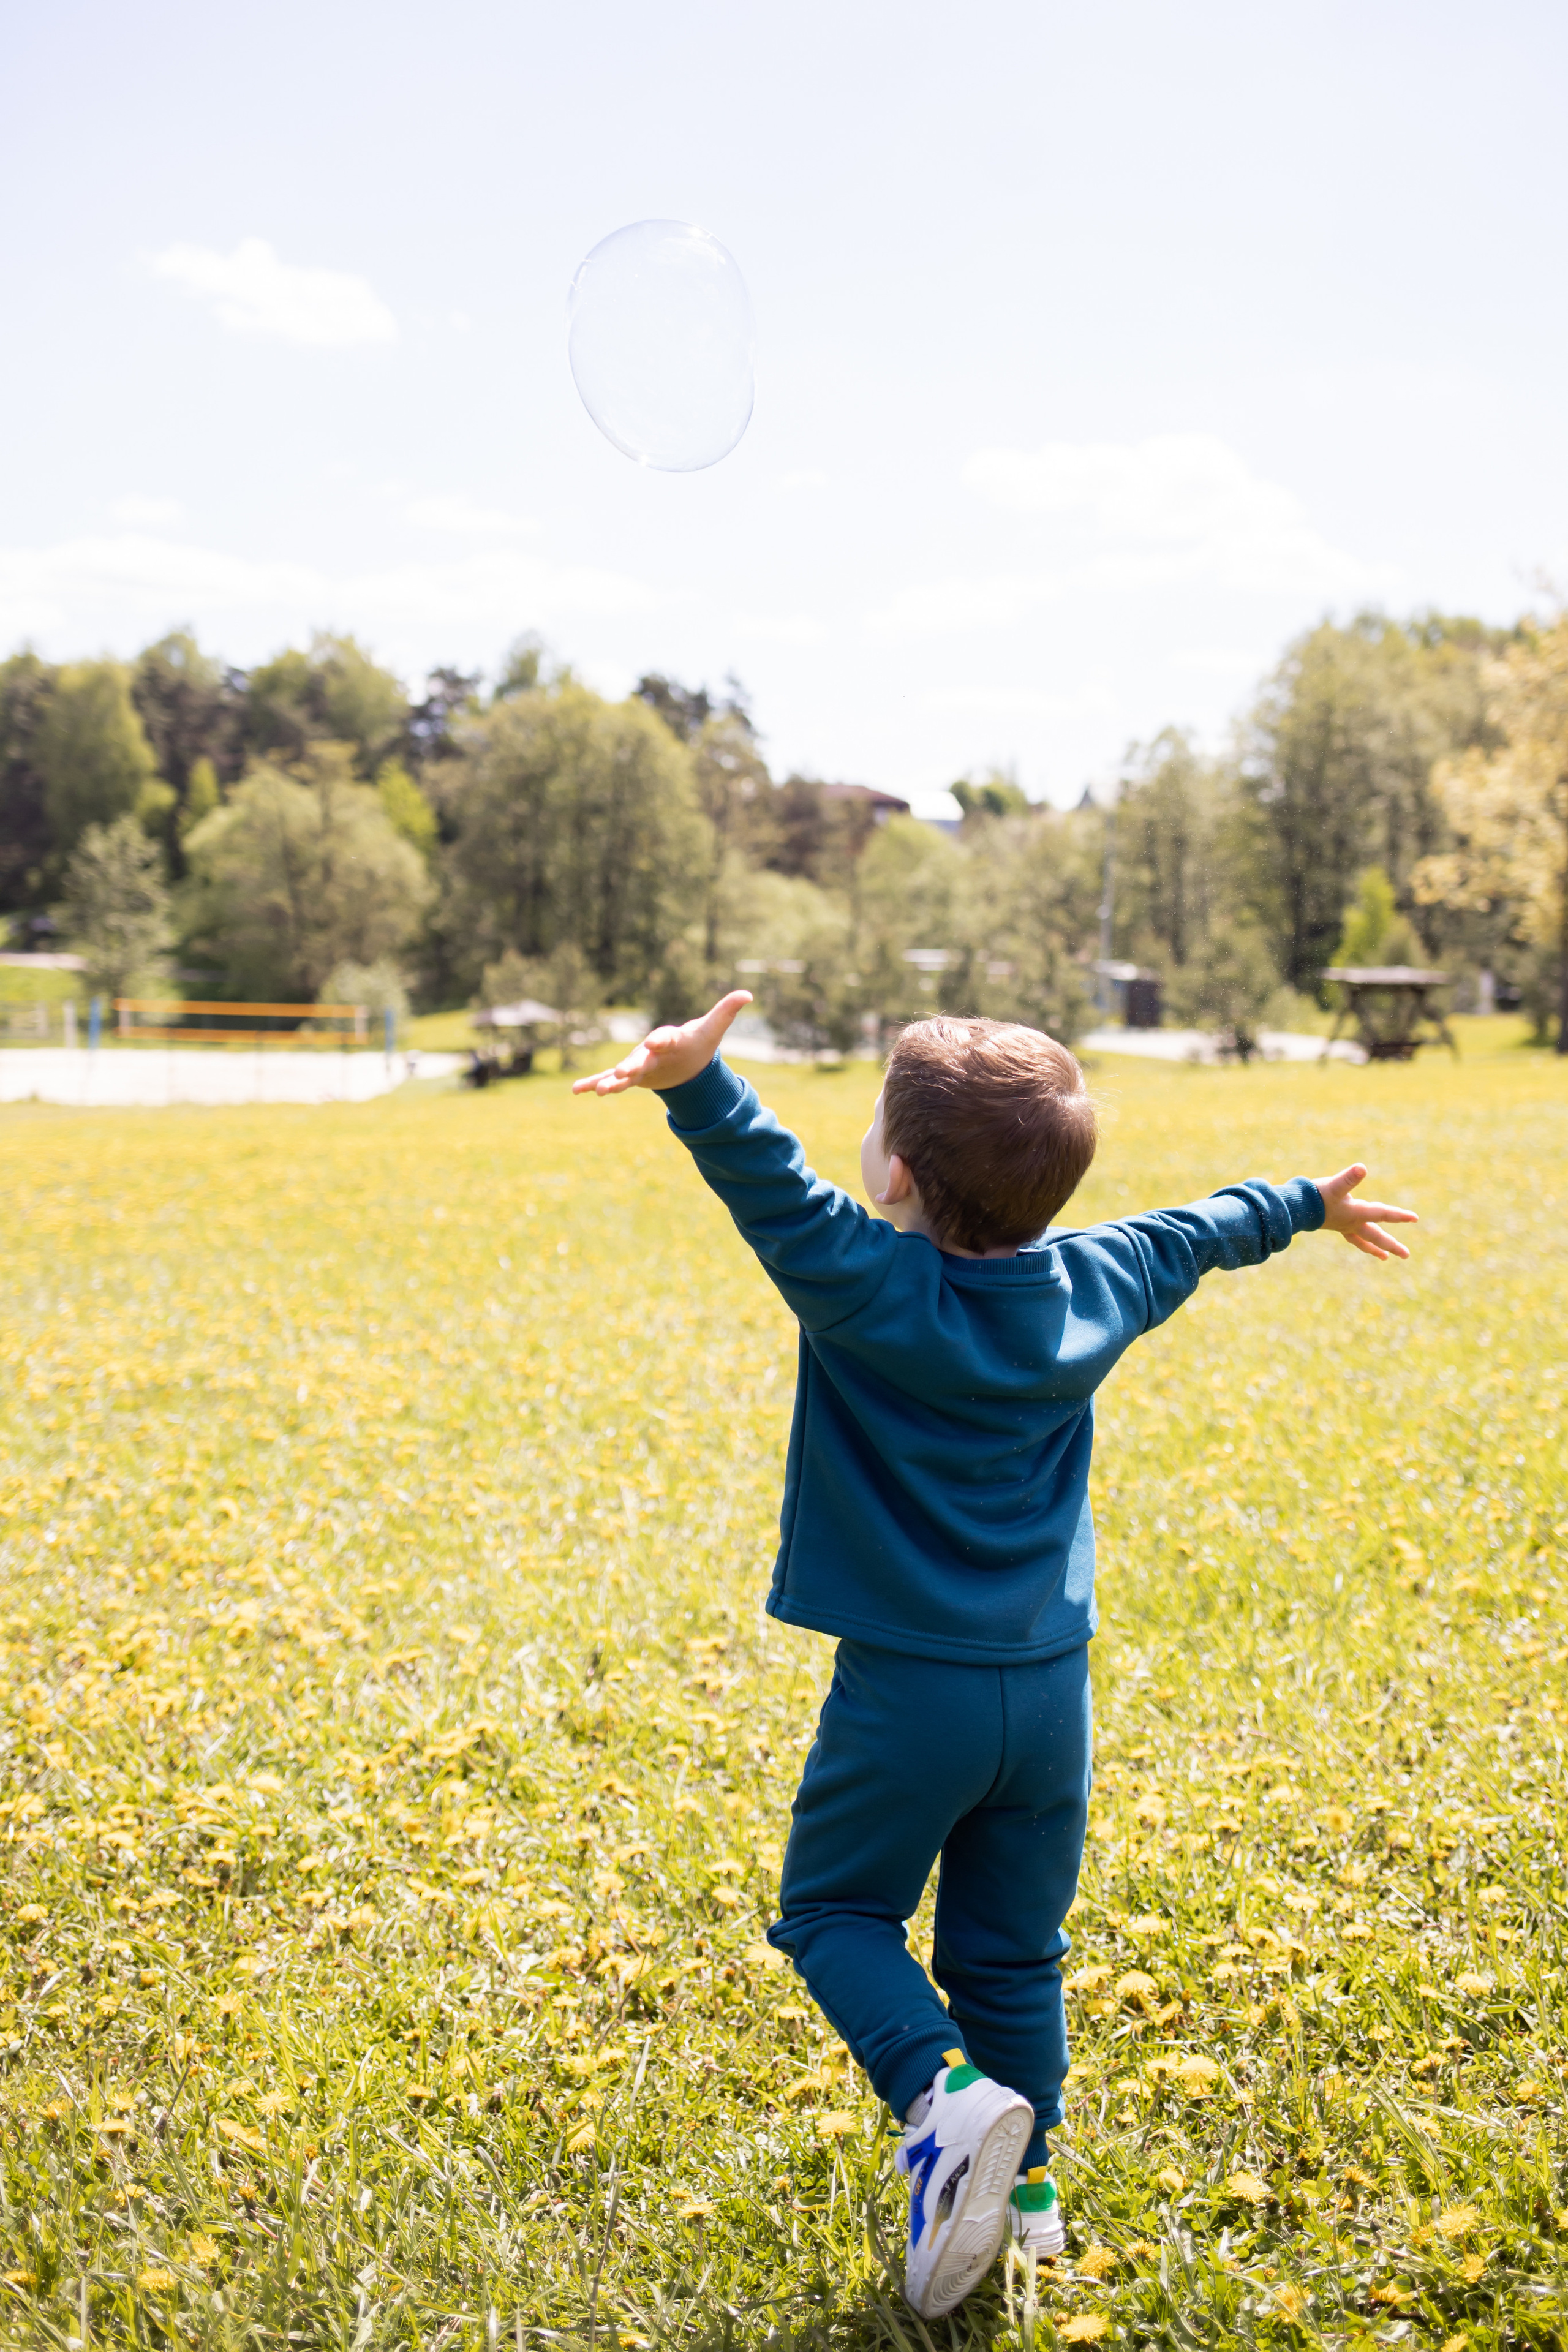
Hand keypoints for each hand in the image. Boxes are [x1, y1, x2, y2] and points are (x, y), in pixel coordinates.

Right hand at [572, 991, 752, 1096]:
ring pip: (622, 1072)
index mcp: (669, 1037)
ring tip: (599, 1090)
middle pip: (640, 1057)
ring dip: (610, 1080)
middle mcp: (650, 1050)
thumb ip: (726, 1012)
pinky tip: (576, 1090)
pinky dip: (594, 1083)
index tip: (654, 1042)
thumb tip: (748, 994)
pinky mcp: (633, 1076)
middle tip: (623, 1071)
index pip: (664, 1037)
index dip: (660, 1040)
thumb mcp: (712, 1030)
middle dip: (632, 1064)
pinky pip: (611, 1080)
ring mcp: (639, 1063)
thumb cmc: (697, 1042)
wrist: (685, 1056)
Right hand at [1313, 1164, 1417, 1259]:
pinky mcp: (1335, 1224)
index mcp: (1355, 1213)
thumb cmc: (1315, 1196)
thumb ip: (1349, 1178)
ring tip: (1386, 1257)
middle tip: (1406, 1255)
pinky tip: (1362, 1241)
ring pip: (1364, 1241)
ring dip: (1375, 1248)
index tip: (1415, 1219)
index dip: (1399, 1215)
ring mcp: (1343, 1226)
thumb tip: (1362, 1168)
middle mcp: (1352, 1223)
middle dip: (1391, 1245)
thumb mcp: (1334, 1185)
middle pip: (1376, 1236)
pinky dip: (1360, 1242)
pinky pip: (1351, 1237)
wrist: (1295, 1208)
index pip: (1382, 1214)